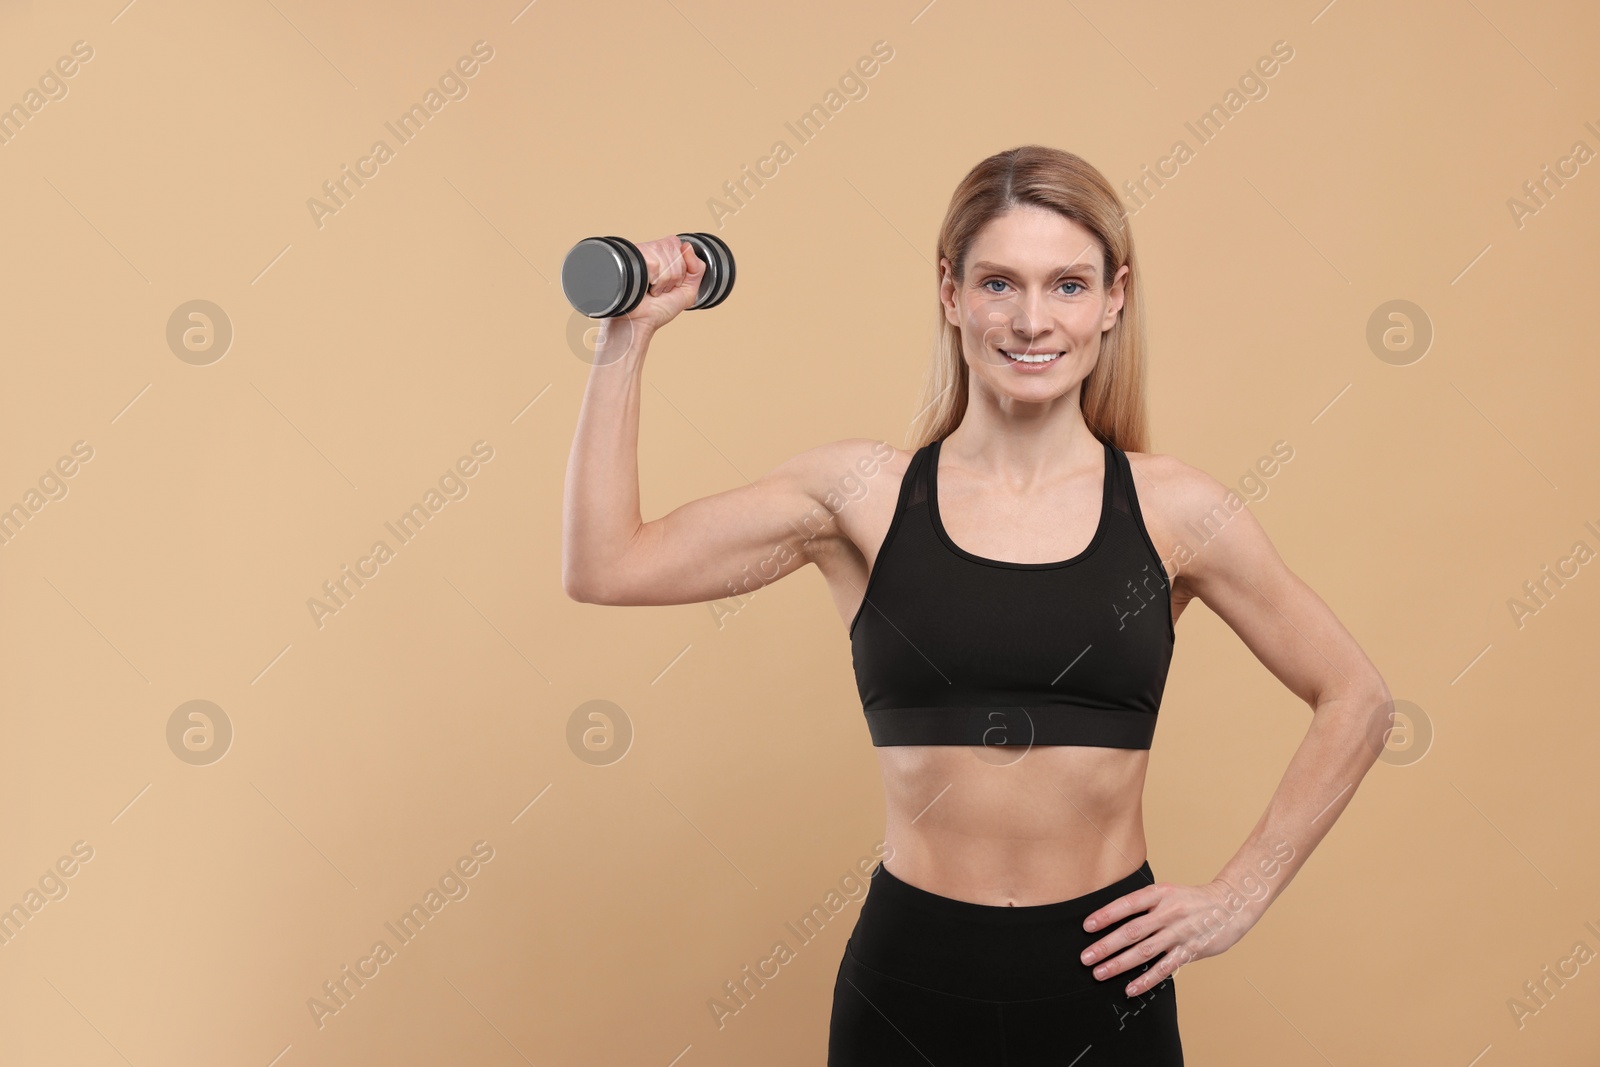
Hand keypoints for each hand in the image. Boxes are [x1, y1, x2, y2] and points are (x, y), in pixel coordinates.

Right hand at [618, 236, 706, 333]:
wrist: (641, 321)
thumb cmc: (660, 309)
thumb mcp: (688, 290)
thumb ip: (697, 268)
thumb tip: (687, 246)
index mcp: (662, 254)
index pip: (679, 245)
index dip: (681, 267)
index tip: (673, 282)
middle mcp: (650, 250)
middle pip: (675, 250)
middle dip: (674, 275)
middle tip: (662, 288)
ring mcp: (640, 254)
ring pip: (665, 257)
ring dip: (664, 280)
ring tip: (653, 289)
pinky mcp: (632, 259)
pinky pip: (655, 263)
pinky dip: (656, 281)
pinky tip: (647, 287)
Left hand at [1079, 878, 1259, 996]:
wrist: (1231, 906)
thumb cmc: (1191, 900)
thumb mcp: (1167, 892)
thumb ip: (1144, 904)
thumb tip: (1111, 920)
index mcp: (1159, 893)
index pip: (1127, 904)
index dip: (1106, 915)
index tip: (1086, 927)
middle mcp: (1168, 912)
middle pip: (1132, 931)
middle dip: (1106, 946)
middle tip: (1085, 958)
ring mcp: (1180, 932)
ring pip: (1145, 951)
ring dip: (1120, 964)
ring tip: (1099, 973)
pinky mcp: (1191, 950)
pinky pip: (1165, 968)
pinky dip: (1146, 980)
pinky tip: (1130, 989)